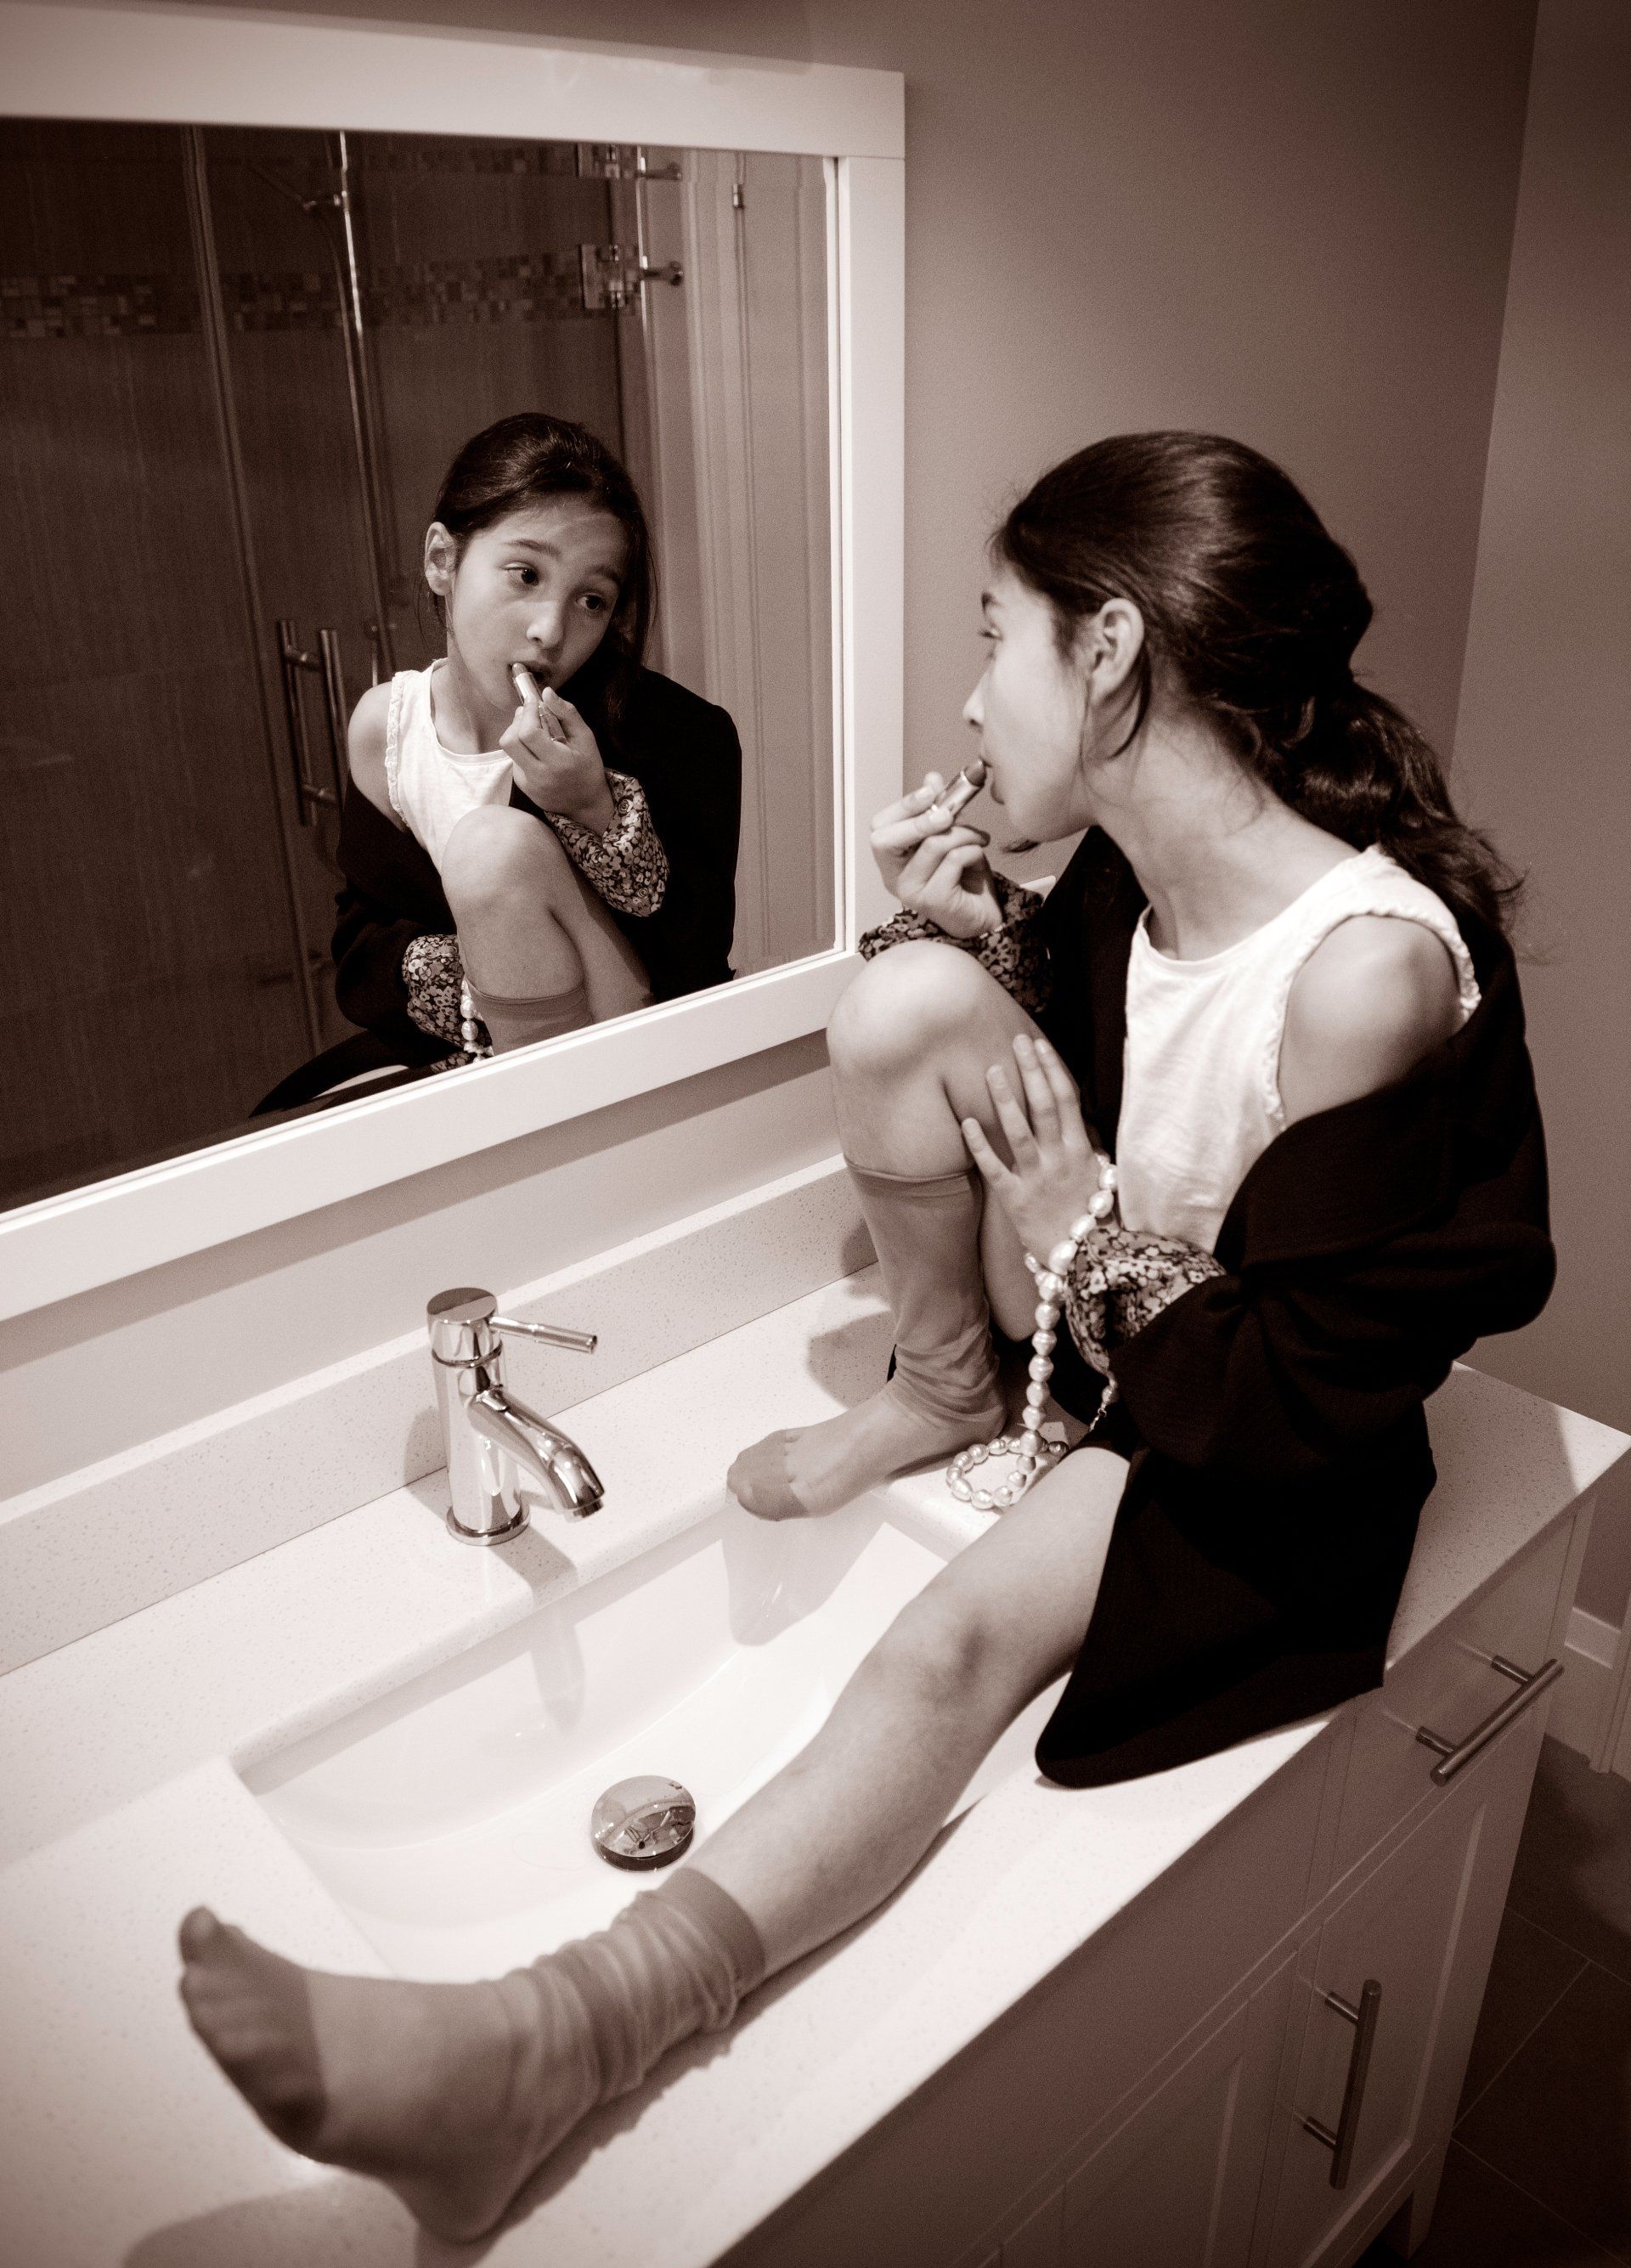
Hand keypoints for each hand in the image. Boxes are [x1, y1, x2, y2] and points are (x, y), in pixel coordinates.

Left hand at [502, 680, 615, 831]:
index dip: (527, 712)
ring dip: (518, 734)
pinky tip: (538, 752)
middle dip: (517, 721)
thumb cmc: (589, 767)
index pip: (528, 733)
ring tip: (537, 732)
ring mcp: (528, 783)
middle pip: (510, 741)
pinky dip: (523, 749)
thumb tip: (546, 692)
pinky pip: (515, 760)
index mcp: (558, 762)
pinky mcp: (522, 787)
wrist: (586, 804)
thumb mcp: (586, 738)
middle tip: (530, 714)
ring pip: (510, 750)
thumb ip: (566, 713)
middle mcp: (539, 775)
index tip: (534, 701)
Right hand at [870, 771, 999, 937]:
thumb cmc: (964, 876)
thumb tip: (931, 777)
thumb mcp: (951, 836)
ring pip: (931, 845)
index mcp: (892, 859)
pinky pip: (953, 861)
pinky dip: (972, 852)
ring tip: (979, 838)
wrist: (984, 914)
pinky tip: (979, 857)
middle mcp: (893, 877)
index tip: (931, 790)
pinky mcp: (933, 900)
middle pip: (885, 840)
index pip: (880, 827)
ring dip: (963, 834)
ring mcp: (910, 891)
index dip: (903, 805)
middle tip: (949, 815)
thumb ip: (939, 809)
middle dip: (920, 820)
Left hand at [961, 1032, 1105, 1261]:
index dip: (1053, 1069)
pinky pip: (996, 1168)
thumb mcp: (1094, 1174)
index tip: (1039, 1045)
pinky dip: (981, 1145)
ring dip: (1005, 1099)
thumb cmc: (1087, 1214)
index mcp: (1081, 1150)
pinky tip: (966, 1122)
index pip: (1067, 1099)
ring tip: (991, 1071)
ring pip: (1020, 1131)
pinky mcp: (1016, 1200)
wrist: (1083, 1258)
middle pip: (1044, 1106)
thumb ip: (1081, 1144)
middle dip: (1030, 1071)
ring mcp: (1038, 1178)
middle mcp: (1060, 1159)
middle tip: (1016, 1042)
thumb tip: (1072, 1114)